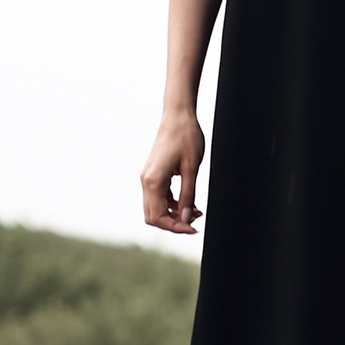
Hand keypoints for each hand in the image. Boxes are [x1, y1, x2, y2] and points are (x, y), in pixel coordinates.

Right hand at [141, 114, 204, 233]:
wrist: (178, 117)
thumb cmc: (186, 138)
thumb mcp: (192, 169)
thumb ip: (188, 196)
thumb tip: (187, 219)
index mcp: (153, 181)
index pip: (157, 217)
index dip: (175, 227)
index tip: (194, 228)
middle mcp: (146, 180)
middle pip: (153, 216)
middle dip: (174, 223)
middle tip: (196, 223)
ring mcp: (149, 177)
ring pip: (156, 208)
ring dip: (175, 214)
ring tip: (197, 212)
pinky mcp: (154, 174)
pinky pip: (160, 197)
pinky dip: (174, 204)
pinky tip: (191, 203)